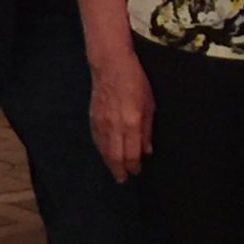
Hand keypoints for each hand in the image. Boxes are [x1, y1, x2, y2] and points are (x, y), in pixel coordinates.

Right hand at [87, 48, 154, 181]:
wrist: (110, 64)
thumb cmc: (136, 80)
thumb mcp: (150, 104)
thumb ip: (148, 129)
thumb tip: (147, 150)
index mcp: (132, 123)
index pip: (132, 154)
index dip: (134, 165)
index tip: (138, 170)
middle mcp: (115, 127)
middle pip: (116, 158)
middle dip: (120, 171)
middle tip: (124, 179)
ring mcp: (101, 123)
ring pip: (104, 151)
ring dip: (110, 164)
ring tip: (115, 171)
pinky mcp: (92, 119)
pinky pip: (97, 141)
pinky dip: (102, 151)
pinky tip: (106, 154)